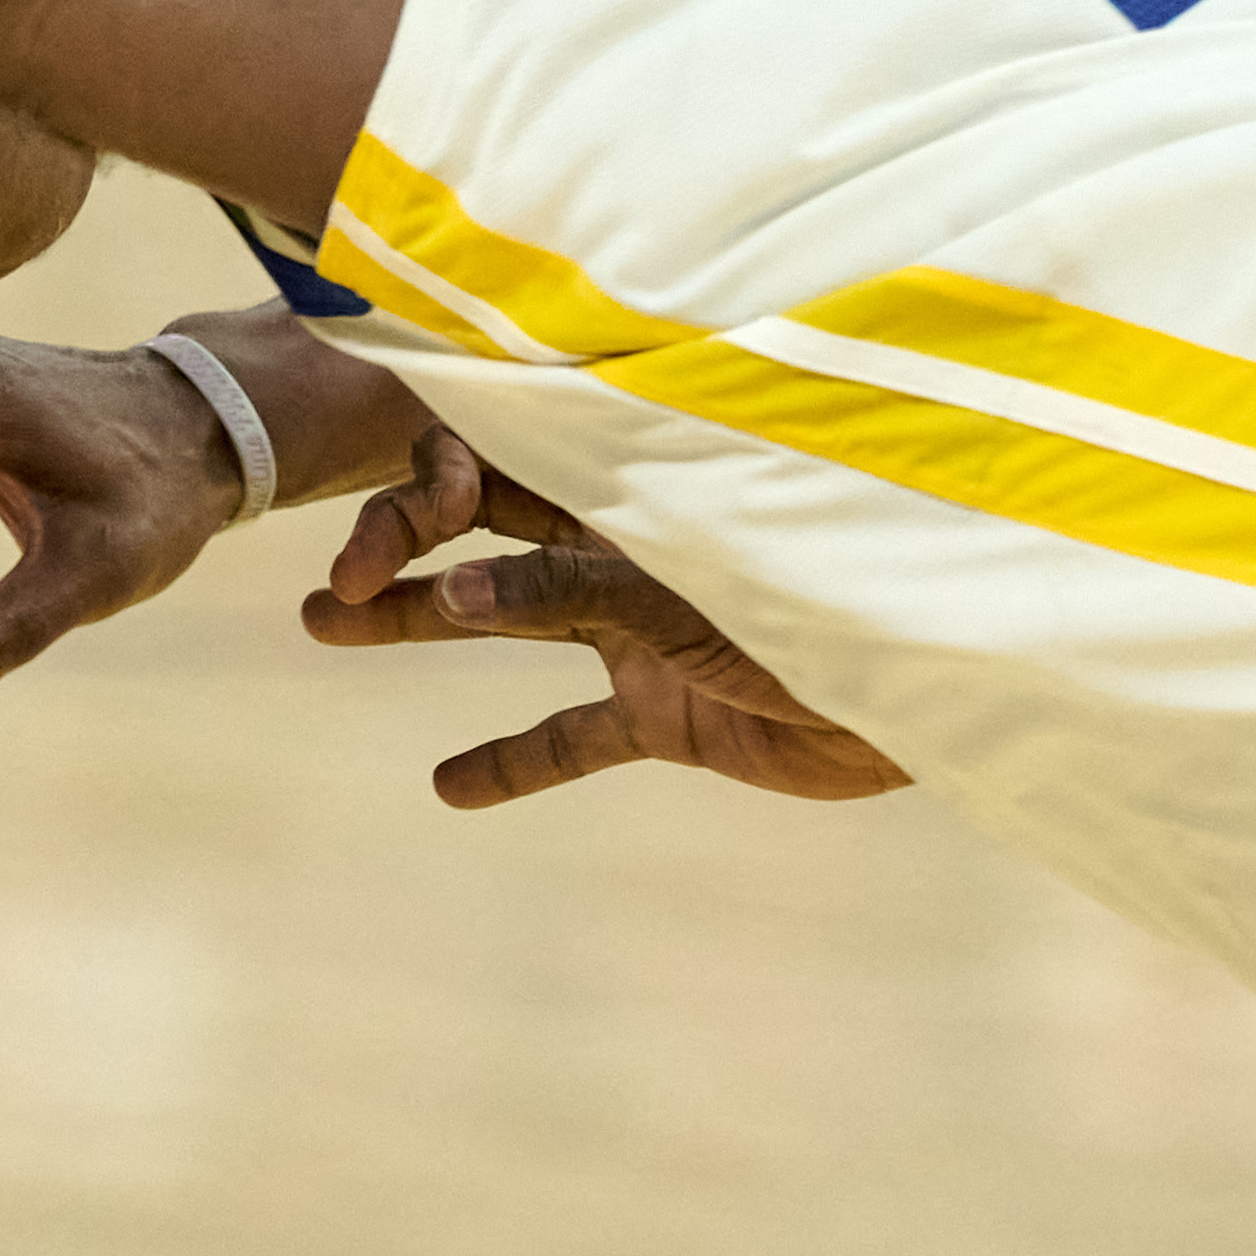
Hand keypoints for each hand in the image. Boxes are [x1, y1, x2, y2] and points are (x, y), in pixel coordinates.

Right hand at [300, 427, 910, 808]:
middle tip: (319, 593)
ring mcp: (638, 633)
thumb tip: (453, 593)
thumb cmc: (828, 595)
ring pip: (507, 626)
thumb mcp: (687, 589)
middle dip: (397, 553)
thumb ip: (573, 590)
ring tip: (327, 627)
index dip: (428, 497)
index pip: (504, 469)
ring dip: (423, 625)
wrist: (936, 691)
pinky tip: (449, 786)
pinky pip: (573, 735)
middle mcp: (623, 551)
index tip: (369, 540)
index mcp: (630, 491)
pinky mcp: (665, 714)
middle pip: (484, 538)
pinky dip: (514, 760)